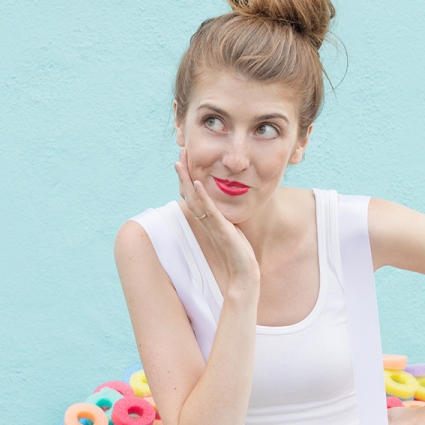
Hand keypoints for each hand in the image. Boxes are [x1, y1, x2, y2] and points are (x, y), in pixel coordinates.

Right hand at [174, 149, 259, 290]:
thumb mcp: (232, 229)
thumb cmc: (238, 253)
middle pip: (188, 193)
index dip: (187, 177)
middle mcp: (205, 220)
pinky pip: (208, 210)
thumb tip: (224, 208)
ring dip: (186, 179)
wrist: (243, 273)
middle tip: (180, 151)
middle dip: (184, 172)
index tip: (185, 158)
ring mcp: (211, 224)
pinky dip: (202, 196)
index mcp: (207, 218)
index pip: (193, 194)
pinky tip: (196, 182)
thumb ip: (225, 217)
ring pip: (194, 198)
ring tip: (180, 162)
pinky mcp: (220, 229)